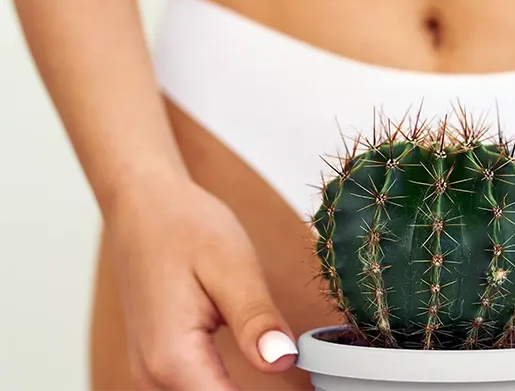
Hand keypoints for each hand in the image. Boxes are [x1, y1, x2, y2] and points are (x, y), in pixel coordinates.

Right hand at [106, 177, 296, 390]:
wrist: (143, 207)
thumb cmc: (185, 227)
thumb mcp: (233, 268)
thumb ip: (255, 320)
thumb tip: (283, 361)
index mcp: (173, 358)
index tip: (306, 387)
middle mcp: (152, 377)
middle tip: (295, 371)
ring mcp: (150, 374)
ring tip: (285, 380)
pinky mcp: (157, 365)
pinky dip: (222, 389)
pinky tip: (252, 379)